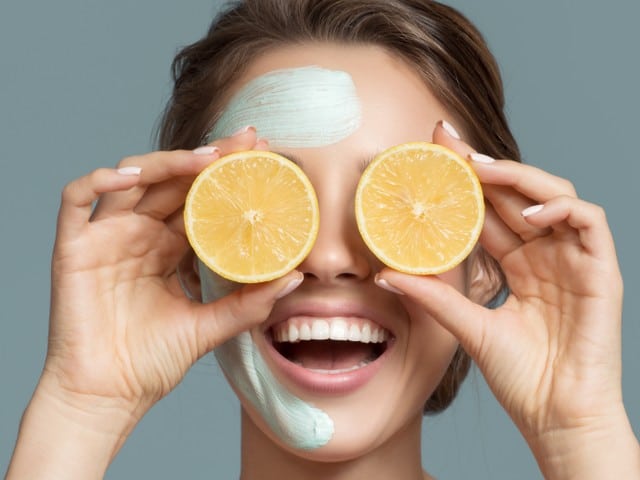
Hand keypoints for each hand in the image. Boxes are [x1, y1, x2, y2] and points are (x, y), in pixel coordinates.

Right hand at [42, 128, 301, 422]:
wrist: (109, 396)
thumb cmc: (153, 361)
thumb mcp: (210, 326)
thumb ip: (249, 303)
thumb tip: (295, 277)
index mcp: (168, 247)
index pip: (199, 198)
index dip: (226, 174)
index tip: (262, 155)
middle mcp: (139, 234)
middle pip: (172, 180)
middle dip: (208, 157)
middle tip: (246, 141)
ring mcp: (106, 237)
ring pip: (131, 179)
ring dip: (166, 162)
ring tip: (205, 159)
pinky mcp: (74, 247)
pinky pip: (77, 200)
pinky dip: (99, 181)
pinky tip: (130, 176)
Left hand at [377, 123, 638, 476]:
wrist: (555, 417)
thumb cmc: (519, 376)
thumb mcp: (467, 326)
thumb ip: (433, 295)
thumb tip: (384, 274)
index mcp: (518, 263)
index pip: (490, 210)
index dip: (465, 181)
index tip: (432, 154)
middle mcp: (545, 254)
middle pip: (516, 194)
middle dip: (483, 165)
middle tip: (447, 141)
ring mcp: (574, 259)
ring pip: (552, 196)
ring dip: (519, 177)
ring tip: (480, 170)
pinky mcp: (601, 270)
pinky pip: (589, 221)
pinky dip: (560, 208)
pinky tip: (527, 213)